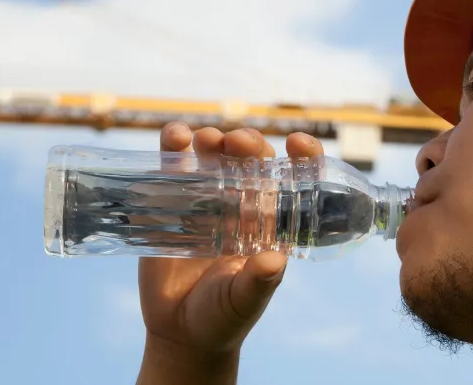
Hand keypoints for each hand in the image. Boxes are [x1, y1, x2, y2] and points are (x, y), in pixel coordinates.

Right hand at [135, 123, 323, 384]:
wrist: (180, 333)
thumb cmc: (223, 318)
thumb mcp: (243, 301)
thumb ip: (257, 282)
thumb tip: (274, 260)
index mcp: (270, 222)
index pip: (294, 180)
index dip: (302, 156)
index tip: (297, 142)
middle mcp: (241, 205)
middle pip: (249, 160)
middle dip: (247, 144)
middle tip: (237, 143)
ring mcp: (205, 203)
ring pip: (212, 157)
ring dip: (211, 140)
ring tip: (205, 139)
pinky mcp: (169, 205)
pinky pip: (172, 170)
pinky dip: (172, 149)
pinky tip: (173, 138)